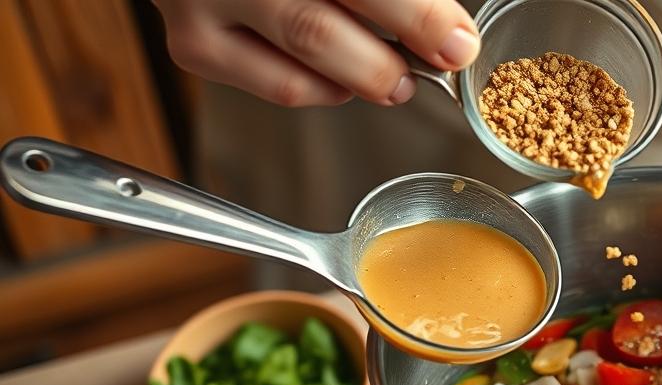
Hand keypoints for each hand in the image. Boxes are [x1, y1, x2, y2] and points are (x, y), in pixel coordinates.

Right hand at [152, 0, 479, 106]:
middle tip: (439, 61)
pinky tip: (345, 79)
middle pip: (321, 26)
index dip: (417, 14)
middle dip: (395, 49)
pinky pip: (280, 86)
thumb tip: (445, 25)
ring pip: (305, 59)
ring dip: (367, 77)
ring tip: (397, 78)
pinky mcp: (194, 46)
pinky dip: (327, 89)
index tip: (457, 40)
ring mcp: (204, 4)